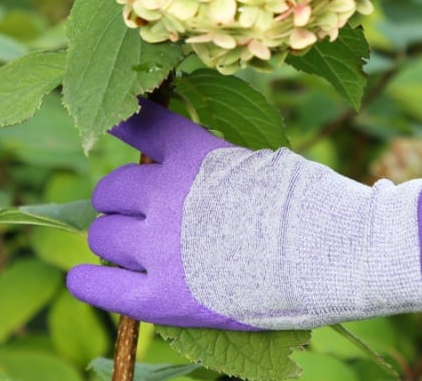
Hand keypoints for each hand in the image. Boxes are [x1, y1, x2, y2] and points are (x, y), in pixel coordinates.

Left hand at [65, 99, 421, 329]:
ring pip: (103, 238)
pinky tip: (88, 279)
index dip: (123, 125)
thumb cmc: (312, 207)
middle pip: (110, 192)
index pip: (137, 124)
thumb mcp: (259, 160)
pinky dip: (89, 281)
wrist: (333, 254)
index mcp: (190, 153)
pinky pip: (98, 286)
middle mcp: (163, 194)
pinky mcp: (160, 297)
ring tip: (140, 253)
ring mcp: (158, 247)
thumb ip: (212, 164)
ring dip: (115, 242)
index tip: (117, 125)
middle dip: (124, 203)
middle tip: (147, 218)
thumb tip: (184, 170)